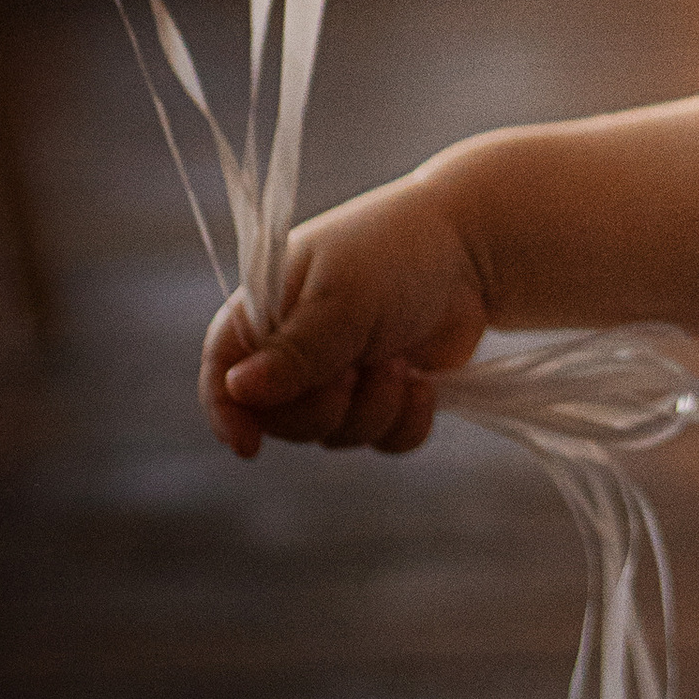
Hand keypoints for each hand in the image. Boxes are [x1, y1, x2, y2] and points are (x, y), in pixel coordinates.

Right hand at [200, 173, 488, 458]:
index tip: (249, 448)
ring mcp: (342, 375)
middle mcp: (297, 348)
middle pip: (281, 421)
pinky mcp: (386, 394)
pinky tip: (424, 382)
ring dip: (374, 406)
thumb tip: (238, 390)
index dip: (227, 414)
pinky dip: (406, 420)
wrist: (477, 250)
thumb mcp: (344, 298)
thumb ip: (296, 351)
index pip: (222, 372)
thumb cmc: (399, 255)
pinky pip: (383, 440)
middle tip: (358, 368)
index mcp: (267, 312)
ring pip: (335, 436)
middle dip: (325, 407)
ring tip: (399, 359)